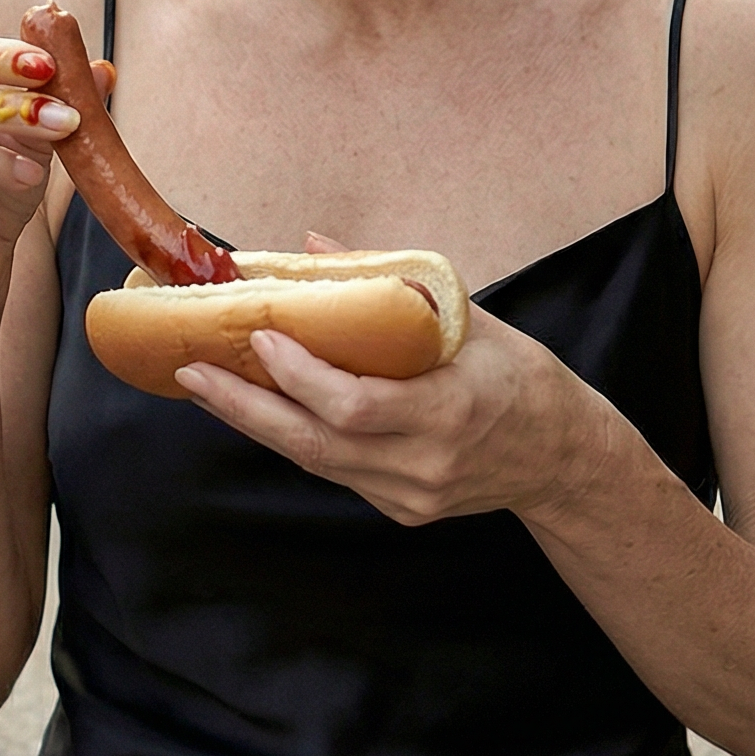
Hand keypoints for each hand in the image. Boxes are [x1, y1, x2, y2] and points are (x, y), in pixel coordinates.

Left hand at [174, 304, 615, 528]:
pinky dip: (293, 437)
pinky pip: (334, 471)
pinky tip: (257, 410)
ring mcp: (411, 494)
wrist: (562, 457)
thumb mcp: (470, 319)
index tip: (262, 338)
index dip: (300, 376)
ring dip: (255, 423)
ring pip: (316, 462)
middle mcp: (426, 462)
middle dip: (245, 408)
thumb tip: (312, 246)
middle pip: (317, 444)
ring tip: (206, 387)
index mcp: (450, 408)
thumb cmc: (519, 375)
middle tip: (192, 372)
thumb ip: (391, 283)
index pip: (356, 404)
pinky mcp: (401, 509)